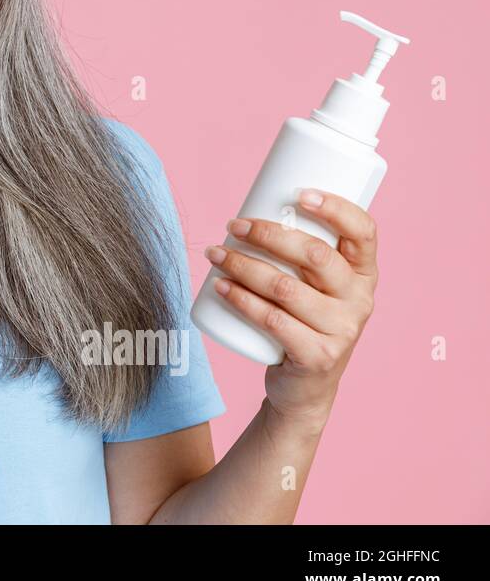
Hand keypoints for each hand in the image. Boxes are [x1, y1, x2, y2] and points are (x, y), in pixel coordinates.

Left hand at [203, 188, 378, 432]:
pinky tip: (220, 287)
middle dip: (268, 234)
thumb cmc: (301, 320)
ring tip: (215, 254)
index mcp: (364, 274)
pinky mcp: (318, 356)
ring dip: (243, 265)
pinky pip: (274, 321)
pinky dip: (242, 300)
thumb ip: (298, 253)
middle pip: (315, 256)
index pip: (364, 232)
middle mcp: (360, 300)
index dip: (336, 208)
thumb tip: (252, 208)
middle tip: (233, 225)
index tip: (298, 194)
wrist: (304, 386)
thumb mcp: (313, 286)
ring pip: (286, 287)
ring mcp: (342, 330)